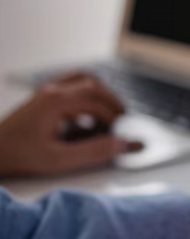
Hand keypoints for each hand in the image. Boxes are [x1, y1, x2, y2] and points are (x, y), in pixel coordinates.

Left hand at [0, 72, 142, 176]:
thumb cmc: (18, 155)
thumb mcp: (59, 159)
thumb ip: (94, 151)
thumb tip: (122, 143)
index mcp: (55, 102)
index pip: (96, 101)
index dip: (113, 117)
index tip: (120, 134)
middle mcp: (51, 91)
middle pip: (93, 84)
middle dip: (111, 102)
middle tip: (122, 121)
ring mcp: (45, 92)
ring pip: (82, 80)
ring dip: (100, 94)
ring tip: (108, 115)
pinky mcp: (42, 99)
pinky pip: (71, 86)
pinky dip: (86, 97)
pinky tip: (86, 118)